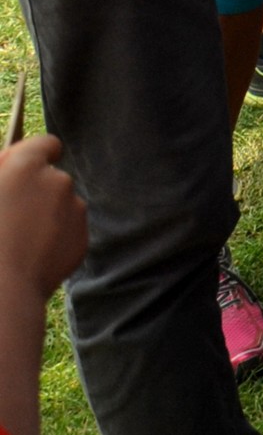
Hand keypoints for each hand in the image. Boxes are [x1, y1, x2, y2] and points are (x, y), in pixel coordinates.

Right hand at [0, 134, 87, 299]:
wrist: (1, 291)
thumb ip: (2, 171)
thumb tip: (9, 166)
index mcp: (28, 167)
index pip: (46, 144)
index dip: (33, 155)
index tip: (19, 169)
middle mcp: (58, 182)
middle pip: (51, 178)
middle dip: (33, 191)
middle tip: (7, 214)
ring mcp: (75, 211)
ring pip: (59, 206)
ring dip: (43, 216)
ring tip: (14, 242)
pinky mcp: (82, 238)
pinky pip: (66, 231)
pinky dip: (53, 238)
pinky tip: (29, 256)